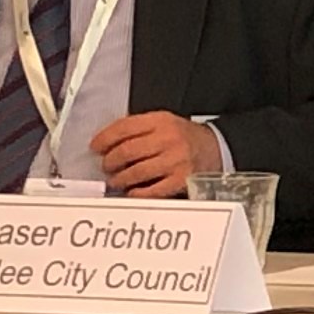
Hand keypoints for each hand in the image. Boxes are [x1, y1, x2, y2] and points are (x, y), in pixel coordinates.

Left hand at [93, 111, 221, 196]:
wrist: (217, 148)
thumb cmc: (185, 137)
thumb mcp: (164, 123)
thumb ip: (138, 128)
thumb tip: (107, 143)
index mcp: (161, 121)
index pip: (124, 128)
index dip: (105, 138)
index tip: (95, 147)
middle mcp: (168, 139)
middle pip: (127, 151)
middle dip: (110, 161)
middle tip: (106, 166)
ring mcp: (176, 161)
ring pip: (136, 172)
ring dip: (120, 179)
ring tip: (116, 180)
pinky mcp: (182, 180)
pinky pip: (152, 190)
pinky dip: (137, 193)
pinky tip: (132, 192)